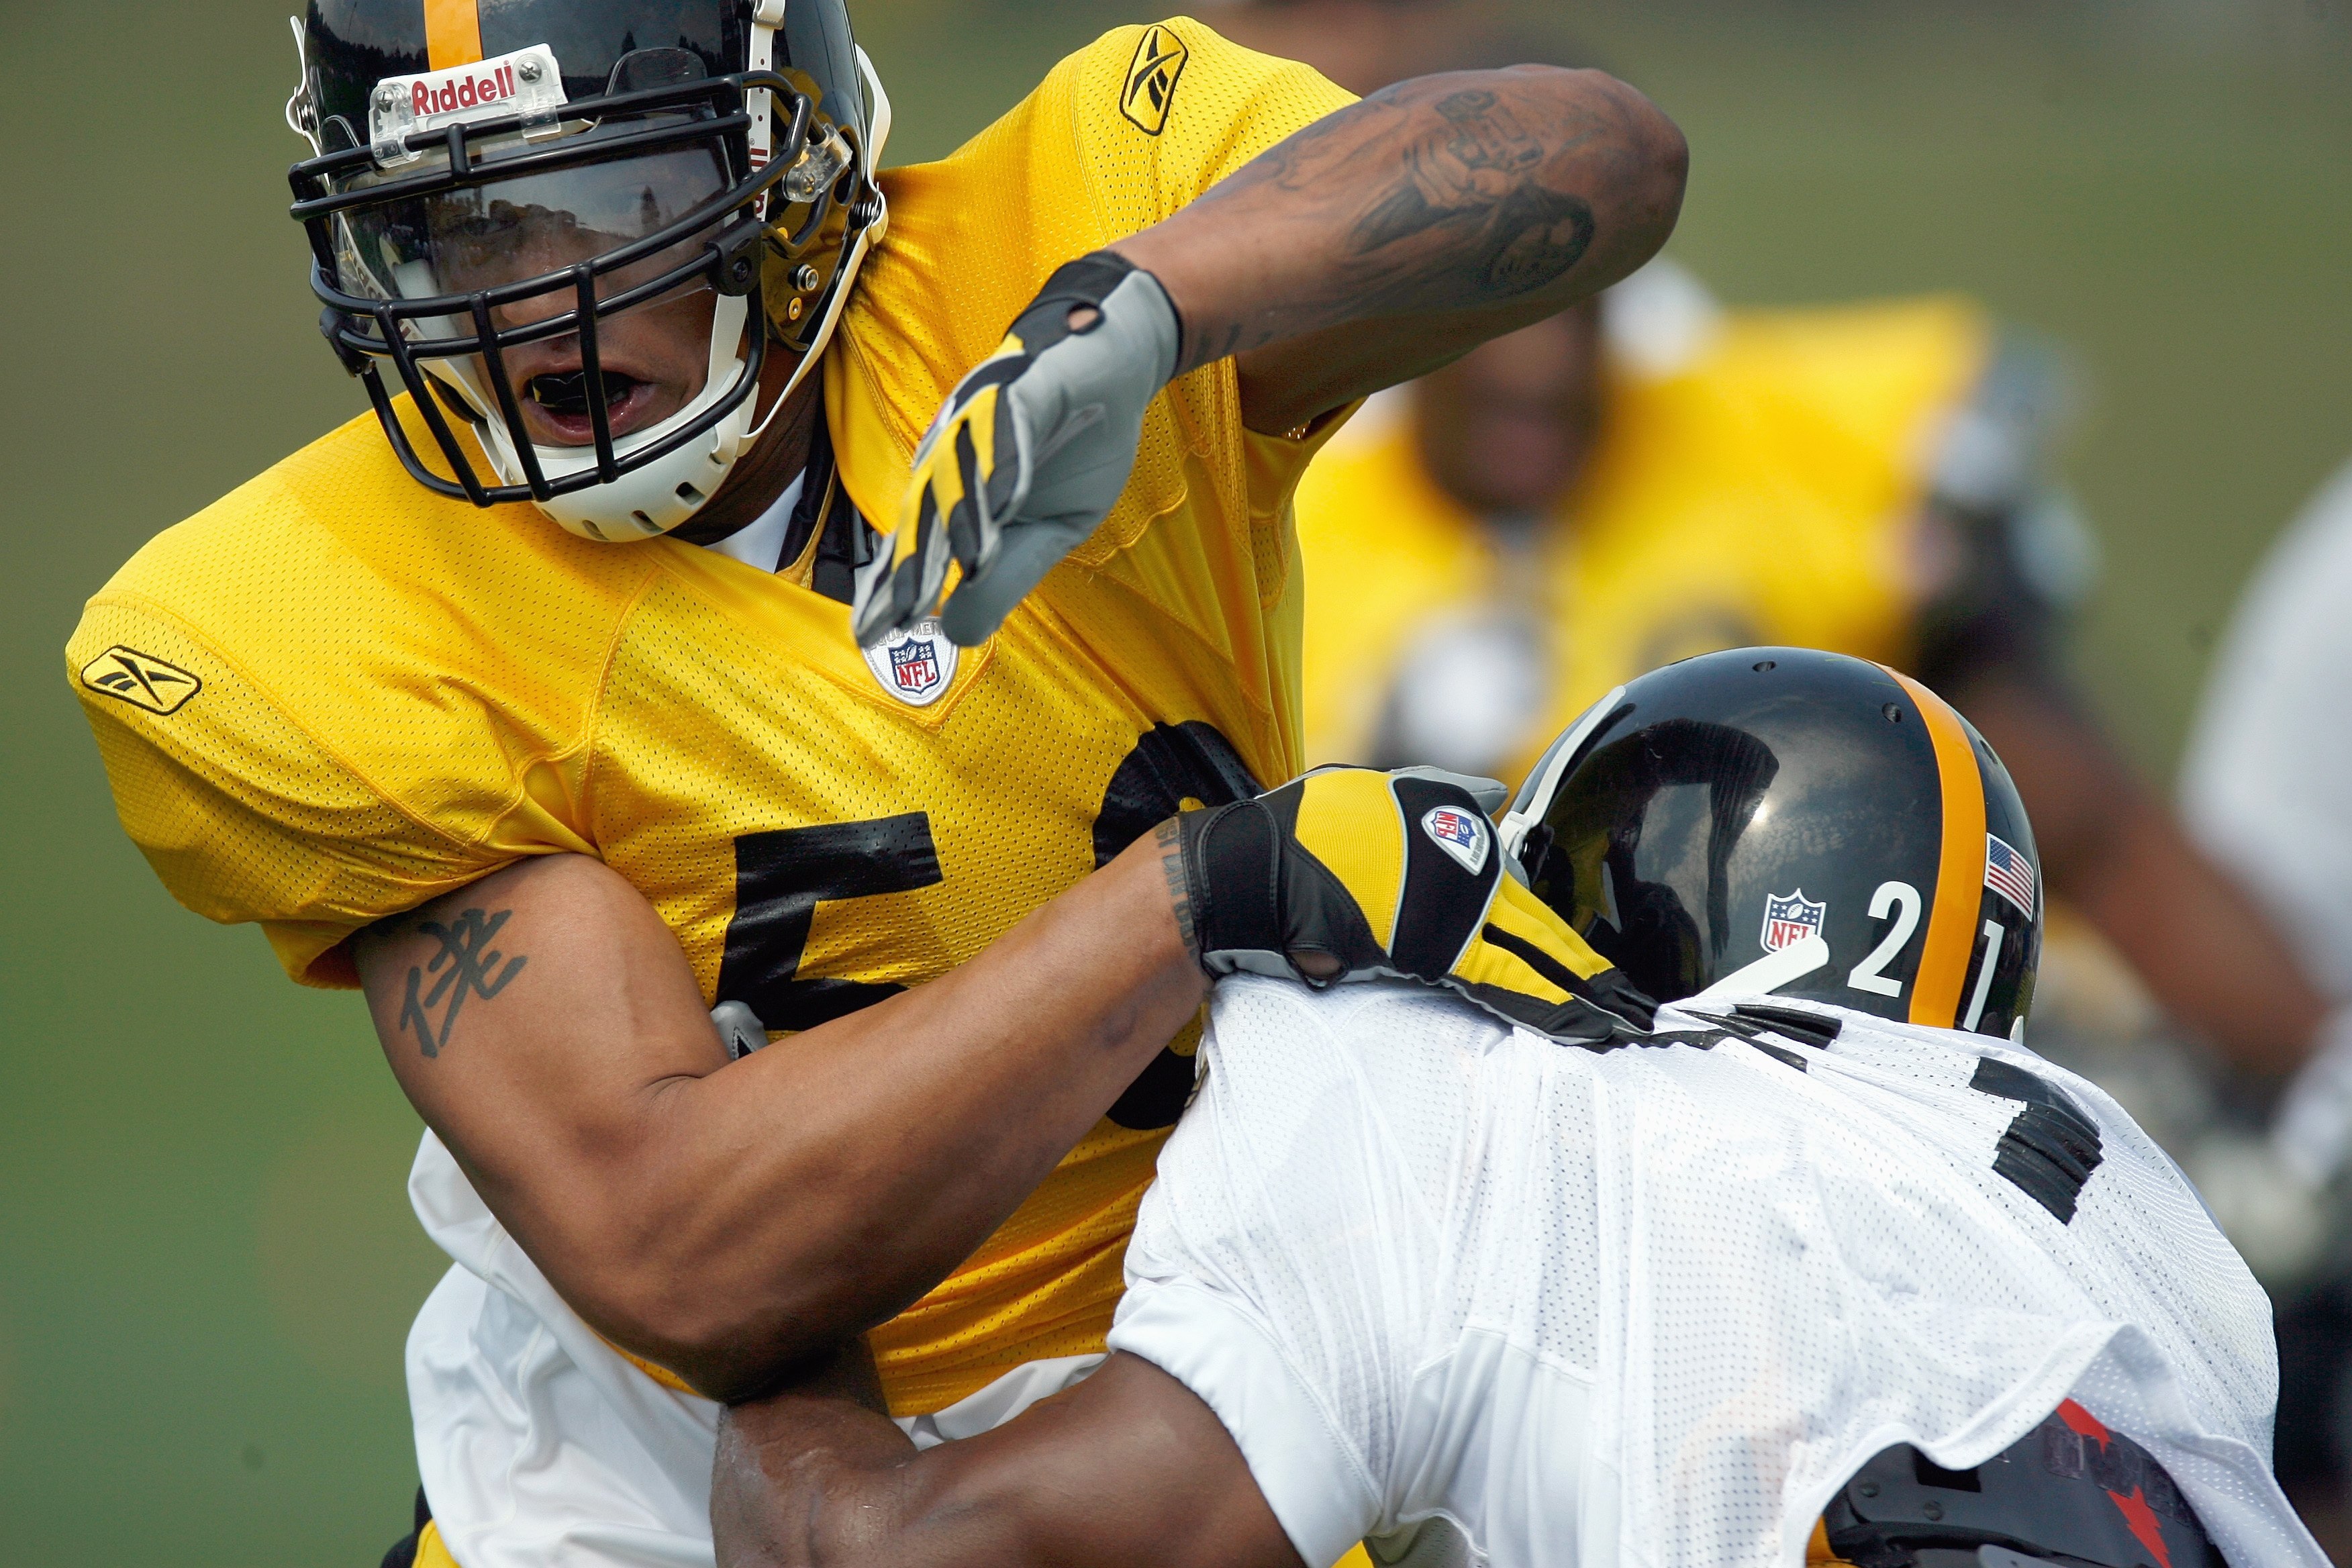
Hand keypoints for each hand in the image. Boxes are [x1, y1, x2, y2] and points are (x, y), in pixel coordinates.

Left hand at [851, 252, 1180, 649]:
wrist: (1115, 366)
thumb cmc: (1075, 446)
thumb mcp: (1049, 532)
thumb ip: (1005, 580)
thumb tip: (955, 635)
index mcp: (956, 489)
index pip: (919, 544)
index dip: (893, 588)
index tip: (869, 636)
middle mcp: (954, 452)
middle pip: (926, 512)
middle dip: (911, 566)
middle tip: (893, 617)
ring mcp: (981, 417)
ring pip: (959, 472)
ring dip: (958, 522)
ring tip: (955, 573)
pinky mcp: (1020, 387)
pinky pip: (1009, 424)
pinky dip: (1007, 462)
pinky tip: (1007, 503)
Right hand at [1173, 766, 1654, 1039]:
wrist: (1265, 866)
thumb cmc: (1310, 829)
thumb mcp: (1382, 793)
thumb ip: (1440, 796)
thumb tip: (1493, 794)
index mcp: (1459, 835)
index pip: (1522, 893)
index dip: (1560, 932)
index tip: (1593, 963)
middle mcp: (1469, 873)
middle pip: (1545, 929)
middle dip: (1591, 970)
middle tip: (1637, 1003)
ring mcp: (1456, 912)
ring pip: (1535, 957)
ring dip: (1581, 993)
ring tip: (1620, 1020)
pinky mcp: (1435, 948)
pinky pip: (1503, 982)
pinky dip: (1544, 1004)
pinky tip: (1576, 1022)